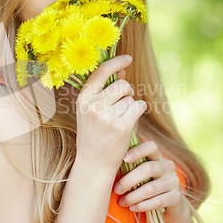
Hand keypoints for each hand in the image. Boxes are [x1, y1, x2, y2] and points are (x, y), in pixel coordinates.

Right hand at [75, 55, 146, 179]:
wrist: (94, 164)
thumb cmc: (94, 135)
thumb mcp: (92, 111)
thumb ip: (104, 90)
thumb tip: (121, 70)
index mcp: (83, 99)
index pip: (101, 72)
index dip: (116, 62)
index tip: (128, 58)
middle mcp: (92, 106)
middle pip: (122, 85)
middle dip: (127, 93)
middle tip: (121, 106)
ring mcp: (106, 117)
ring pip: (131, 98)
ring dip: (131, 106)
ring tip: (120, 120)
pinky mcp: (121, 127)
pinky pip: (138, 107)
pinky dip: (139, 111)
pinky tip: (131, 121)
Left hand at [113, 140, 188, 220]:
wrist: (169, 204)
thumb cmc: (146, 184)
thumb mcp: (139, 173)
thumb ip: (129, 166)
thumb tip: (105, 163)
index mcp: (157, 156)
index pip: (151, 146)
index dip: (137, 151)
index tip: (123, 158)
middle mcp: (167, 166)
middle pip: (148, 169)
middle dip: (129, 180)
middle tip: (116, 190)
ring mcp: (173, 181)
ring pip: (151, 188)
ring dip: (133, 196)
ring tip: (122, 202)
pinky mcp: (176, 197)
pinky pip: (157, 201)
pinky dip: (142, 206)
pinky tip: (132, 208)